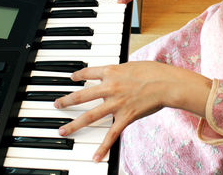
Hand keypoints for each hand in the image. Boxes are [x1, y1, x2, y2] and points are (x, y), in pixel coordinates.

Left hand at [54, 61, 210, 161]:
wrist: (166, 83)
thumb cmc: (151, 71)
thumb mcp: (131, 65)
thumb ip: (118, 71)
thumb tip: (112, 74)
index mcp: (111, 72)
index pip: (88, 72)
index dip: (78, 75)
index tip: (72, 77)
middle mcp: (109, 87)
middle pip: (82, 96)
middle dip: (67, 101)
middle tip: (57, 105)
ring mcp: (116, 104)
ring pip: (90, 116)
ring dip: (74, 124)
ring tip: (62, 131)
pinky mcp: (126, 117)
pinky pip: (112, 134)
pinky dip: (103, 146)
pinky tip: (95, 156)